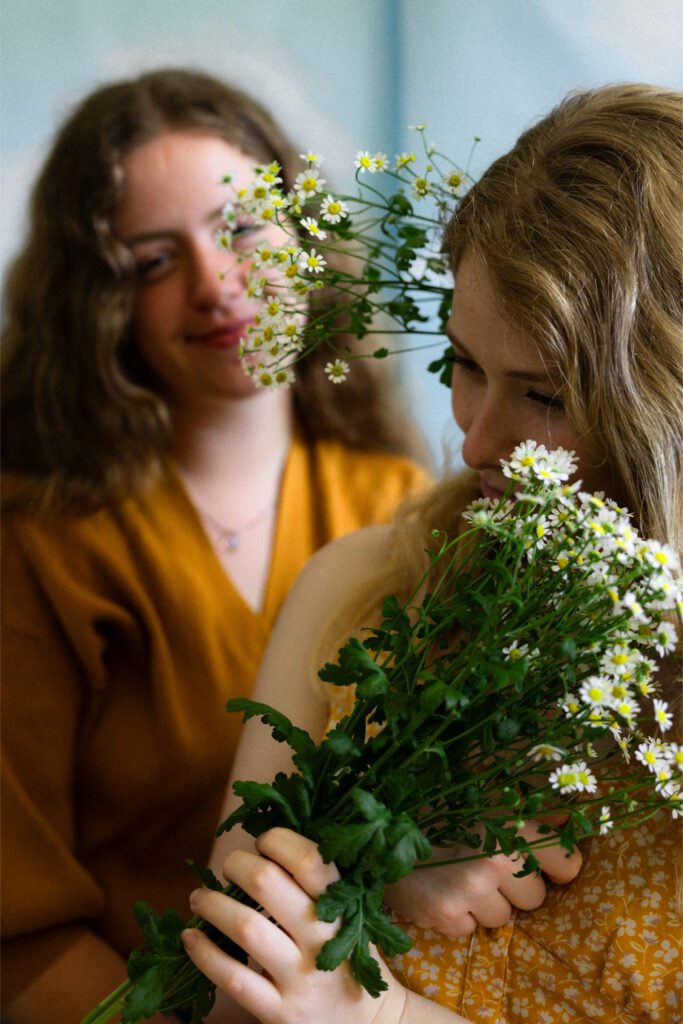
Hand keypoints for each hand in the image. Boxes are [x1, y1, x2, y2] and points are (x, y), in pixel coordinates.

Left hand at [182, 828, 406, 1023]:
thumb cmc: (348, 957)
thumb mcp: (348, 916)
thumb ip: (319, 886)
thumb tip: (267, 843)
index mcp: (341, 908)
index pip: (310, 859)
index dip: (278, 840)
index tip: (263, 841)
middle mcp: (322, 940)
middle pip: (268, 883)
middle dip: (238, 865)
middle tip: (228, 866)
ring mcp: (300, 978)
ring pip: (246, 928)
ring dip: (212, 904)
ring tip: (198, 897)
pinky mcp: (279, 1012)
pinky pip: (234, 978)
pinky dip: (204, 954)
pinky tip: (190, 937)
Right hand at [384, 819, 581, 937]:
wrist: (377, 828)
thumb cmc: (435, 809)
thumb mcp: (484, 798)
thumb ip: (527, 811)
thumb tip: (568, 822)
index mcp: (510, 823)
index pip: (567, 863)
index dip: (553, 866)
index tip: (538, 862)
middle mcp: (495, 858)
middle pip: (535, 898)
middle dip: (514, 888)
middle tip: (483, 867)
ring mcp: (470, 890)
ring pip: (503, 918)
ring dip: (484, 904)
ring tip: (457, 877)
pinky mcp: (446, 916)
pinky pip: (470, 929)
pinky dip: (457, 916)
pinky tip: (439, 890)